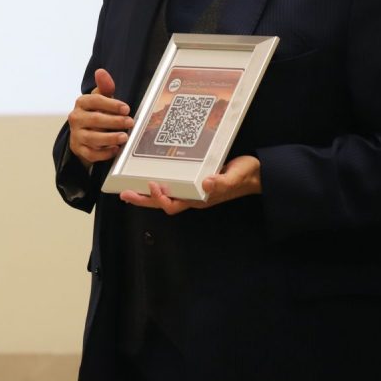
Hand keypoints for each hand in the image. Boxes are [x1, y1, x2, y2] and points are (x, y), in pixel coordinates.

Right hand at [67, 68, 133, 165]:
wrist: (83, 133)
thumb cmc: (96, 112)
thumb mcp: (100, 99)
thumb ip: (104, 87)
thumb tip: (101, 71)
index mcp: (81, 103)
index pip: (94, 101)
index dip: (111, 104)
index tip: (126, 108)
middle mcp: (76, 118)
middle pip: (95, 120)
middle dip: (114, 121)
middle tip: (130, 122)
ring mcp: (77, 135)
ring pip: (92, 138)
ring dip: (110, 138)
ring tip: (124, 137)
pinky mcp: (79, 149)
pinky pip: (91, 154)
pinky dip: (104, 153)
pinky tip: (115, 150)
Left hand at [119, 155, 262, 214]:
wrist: (256, 175)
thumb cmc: (246, 176)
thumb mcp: (235, 176)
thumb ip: (222, 182)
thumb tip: (206, 184)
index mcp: (200, 199)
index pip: (173, 204)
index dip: (160, 198)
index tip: (152, 184)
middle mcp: (193, 198)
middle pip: (162, 203)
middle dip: (143, 200)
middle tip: (124, 194)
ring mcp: (192, 192)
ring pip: (164, 196)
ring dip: (146, 194)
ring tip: (129, 188)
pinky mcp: (193, 183)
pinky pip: (172, 187)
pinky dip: (158, 185)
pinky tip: (150, 176)